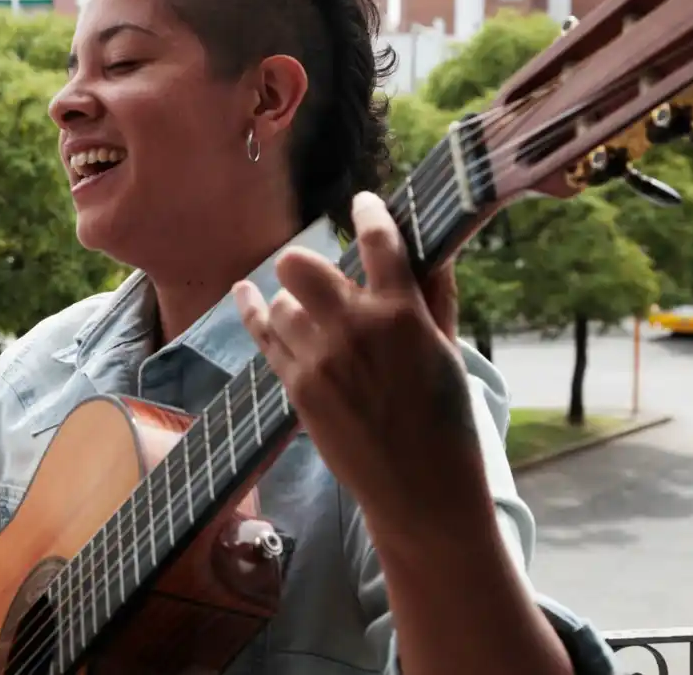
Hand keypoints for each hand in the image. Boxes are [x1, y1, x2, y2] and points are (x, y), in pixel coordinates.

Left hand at [232, 191, 484, 537]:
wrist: (419, 489)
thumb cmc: (446, 420)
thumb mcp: (448, 351)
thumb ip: (435, 296)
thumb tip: (431, 247)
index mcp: (402, 314)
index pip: (379, 241)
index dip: (369, 212)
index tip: (362, 202)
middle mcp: (354, 328)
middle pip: (302, 264)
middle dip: (308, 263)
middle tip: (324, 279)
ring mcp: (319, 359)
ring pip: (282, 301)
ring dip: (297, 304)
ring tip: (318, 324)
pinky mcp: (297, 387)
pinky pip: (264, 335)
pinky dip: (254, 311)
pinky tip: (245, 292)